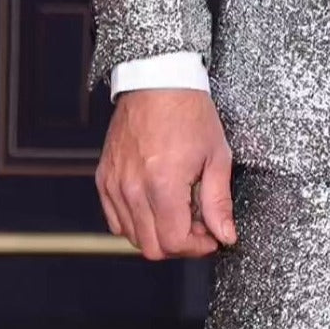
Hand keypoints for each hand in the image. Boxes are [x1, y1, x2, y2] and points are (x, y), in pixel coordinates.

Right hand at [95, 89, 236, 259]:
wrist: (158, 81)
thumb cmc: (189, 112)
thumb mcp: (216, 155)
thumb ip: (219, 201)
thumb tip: (225, 235)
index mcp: (163, 183)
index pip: (175, 241)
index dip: (197, 247)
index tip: (211, 237)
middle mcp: (133, 188)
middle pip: (152, 247)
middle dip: (180, 244)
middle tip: (198, 226)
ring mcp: (114, 184)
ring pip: (132, 237)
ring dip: (158, 234)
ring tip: (178, 211)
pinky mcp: (104, 179)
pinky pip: (115, 219)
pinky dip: (136, 222)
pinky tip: (155, 205)